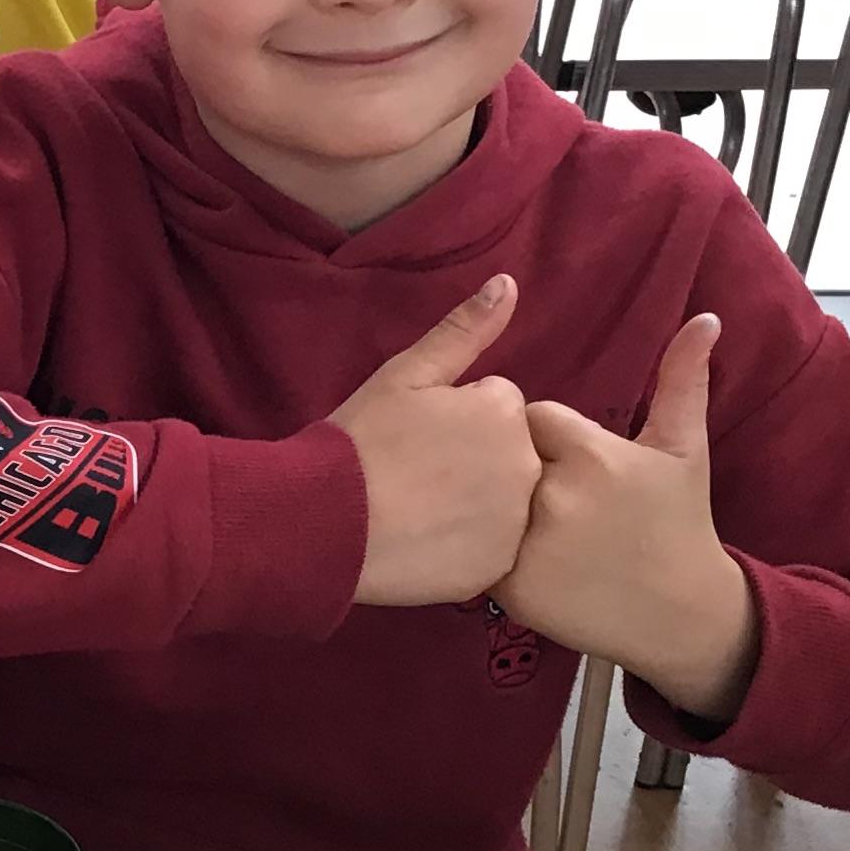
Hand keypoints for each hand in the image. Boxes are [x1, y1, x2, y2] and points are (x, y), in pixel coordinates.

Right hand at [329, 274, 540, 607]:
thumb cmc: (359, 441)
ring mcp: (514, 522)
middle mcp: (526, 465)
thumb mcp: (405, 374)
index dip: (454, 420)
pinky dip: (467, 548)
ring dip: (475, 504)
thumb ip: (463, 330)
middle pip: (508, 455)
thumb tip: (508, 283)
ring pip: (503, 503)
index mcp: (505, 410)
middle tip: (417, 476)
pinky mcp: (497, 567)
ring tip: (420, 511)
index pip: (496, 407)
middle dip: (474, 460)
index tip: (417, 438)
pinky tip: (427, 544)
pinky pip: (491, 550)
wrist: (323, 521)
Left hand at [490, 313, 760, 721]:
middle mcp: (555, 494)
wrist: (678, 615)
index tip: (573, 463)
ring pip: (483, 501)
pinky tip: (529, 558)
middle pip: (502, 457)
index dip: (547, 437)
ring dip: (497, 507)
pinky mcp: (509, 586)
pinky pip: (476, 548)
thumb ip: (683, 379)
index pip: (532, 416)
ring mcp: (528, 543)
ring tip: (544, 528)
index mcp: (592, 453)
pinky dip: (488, 550)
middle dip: (518, 470)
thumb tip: (706, 317)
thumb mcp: (684, 450)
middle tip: (561, 502)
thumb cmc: (679, 523)